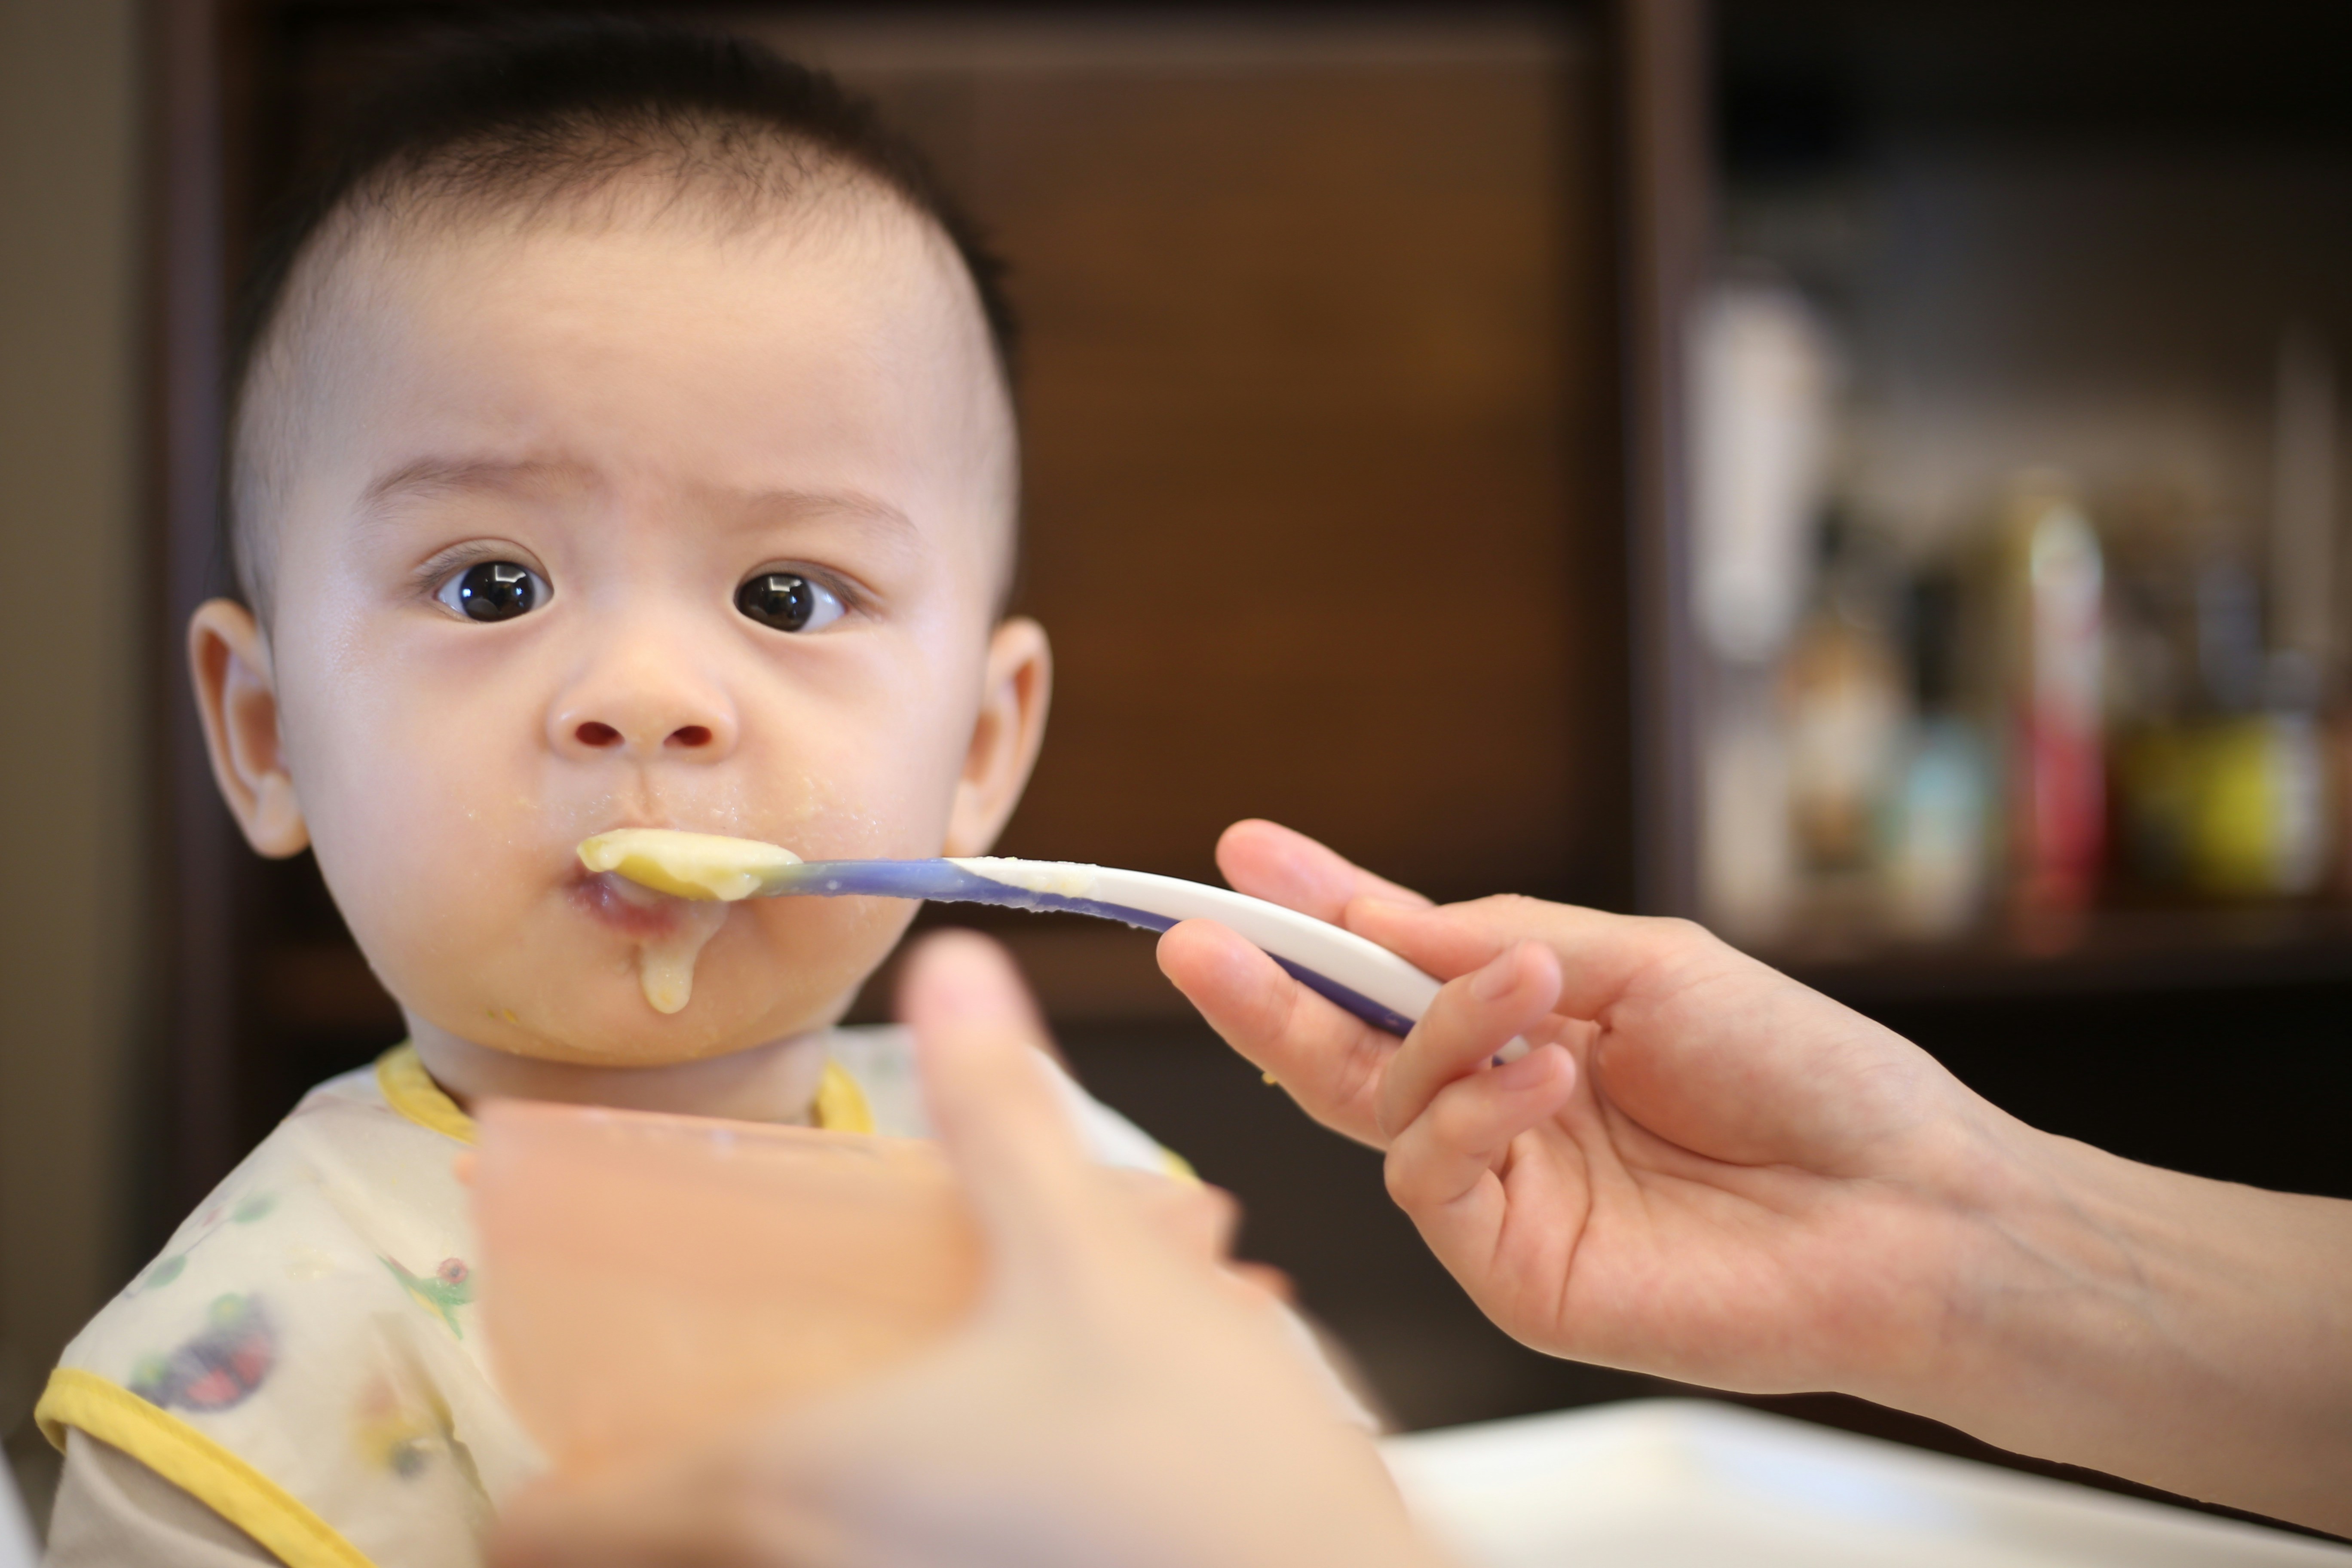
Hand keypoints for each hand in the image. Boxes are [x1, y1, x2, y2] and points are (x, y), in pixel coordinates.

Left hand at [491, 930, 1440, 1567]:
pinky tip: (971, 1477)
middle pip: (661, 1561)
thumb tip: (956, 973)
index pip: (566, 1527)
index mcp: (802, 1478)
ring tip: (842, 1436)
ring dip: (777, 1517)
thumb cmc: (1197, 1455)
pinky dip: (879, 1533)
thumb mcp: (1087, 1249)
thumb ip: (1002, 1111)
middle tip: (692, 1431)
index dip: (536, 1495)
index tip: (544, 1456)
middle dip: (660, 1506)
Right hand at [1159, 819, 2026, 1396]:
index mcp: (1533, 1031)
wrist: (1906, 1206)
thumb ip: (1501, 944)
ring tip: (1522, 994)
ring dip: (1433, 1035)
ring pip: (1384, 1109)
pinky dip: (1468, 1116)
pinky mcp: (1512, 1271)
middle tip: (1199, 937)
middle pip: (1344, 1054)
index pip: (1393, 975)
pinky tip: (1542, 1079)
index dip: (1316, 917)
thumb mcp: (1647, 964)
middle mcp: (1501, 1113)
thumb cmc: (1804, 1075)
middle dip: (1268, 990)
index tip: (1245, 858)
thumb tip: (1378, 917)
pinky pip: (1429, 1182)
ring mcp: (1502, 1197)